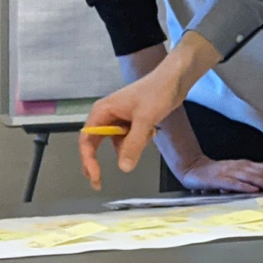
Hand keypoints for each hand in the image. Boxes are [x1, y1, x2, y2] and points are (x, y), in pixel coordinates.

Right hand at [80, 32, 219, 189]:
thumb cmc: (157, 91)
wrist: (175, 79)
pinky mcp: (132, 122)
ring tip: (148, 131)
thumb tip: (123, 167)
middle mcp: (107, 115)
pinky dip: (139, 140)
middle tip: (98, 183)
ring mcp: (119, 119)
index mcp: (102, 111)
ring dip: (131, 146)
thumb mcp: (145, 119)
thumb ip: (133, 143)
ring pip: (117, 144)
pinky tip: (152, 129)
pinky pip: (130, 139)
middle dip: (97, 162)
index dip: (88, 160)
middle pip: (95, 144)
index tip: (96, 176)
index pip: (87, 140)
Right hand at [178, 156, 262, 192]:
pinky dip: (244, 186)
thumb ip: (249, 173)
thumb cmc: (214, 172)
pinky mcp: (219, 179)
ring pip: (250, 177)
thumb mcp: (234, 171)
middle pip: (260, 172)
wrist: (193, 169)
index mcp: (243, 165)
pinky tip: (253, 190)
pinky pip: (234, 183)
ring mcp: (229, 172)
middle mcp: (239, 167)